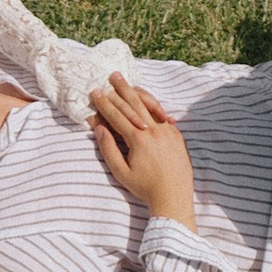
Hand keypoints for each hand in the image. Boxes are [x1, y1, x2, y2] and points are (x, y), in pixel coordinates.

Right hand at [90, 72, 195, 227]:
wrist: (174, 196)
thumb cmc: (145, 188)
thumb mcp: (121, 173)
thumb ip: (108, 149)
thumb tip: (99, 128)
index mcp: (138, 139)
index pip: (117, 115)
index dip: (104, 103)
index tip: (95, 92)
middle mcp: (153, 130)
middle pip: (133, 103)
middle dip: (121, 89)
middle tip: (113, 75)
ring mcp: (167, 130)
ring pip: (149, 105)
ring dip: (137, 92)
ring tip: (127, 82)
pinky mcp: (176, 133)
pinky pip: (161, 113)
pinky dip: (151, 104)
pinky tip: (145, 99)